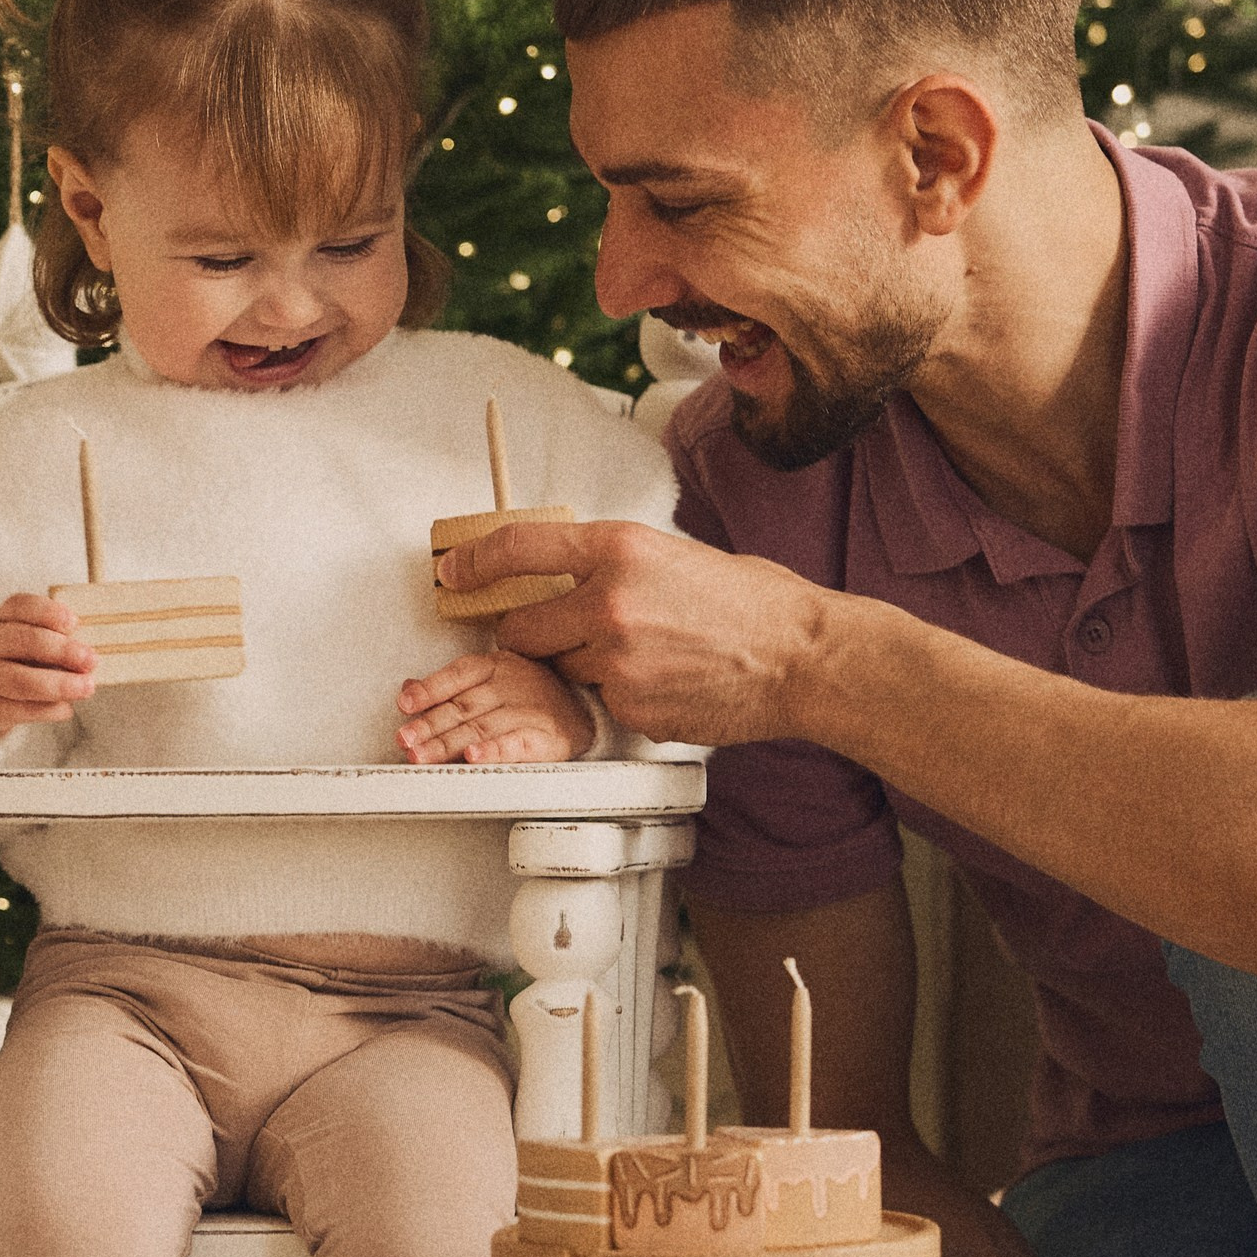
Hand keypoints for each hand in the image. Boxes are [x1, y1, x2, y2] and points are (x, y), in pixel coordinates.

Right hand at [0, 593, 96, 752]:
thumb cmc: (5, 659)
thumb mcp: (17, 636)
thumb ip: (48, 636)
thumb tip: (88, 650)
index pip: (20, 606)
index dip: (48, 612)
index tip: (74, 622)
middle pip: (25, 641)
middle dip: (62, 650)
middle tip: (91, 660)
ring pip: (22, 681)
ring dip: (59, 685)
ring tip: (87, 687)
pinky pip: (21, 711)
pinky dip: (49, 710)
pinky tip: (66, 708)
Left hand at [396, 648, 596, 763]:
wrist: (582, 711)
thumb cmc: (527, 695)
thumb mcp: (488, 680)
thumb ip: (448, 687)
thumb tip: (408, 687)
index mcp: (493, 667)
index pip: (456, 675)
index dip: (429, 690)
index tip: (405, 704)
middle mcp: (509, 685)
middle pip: (463, 707)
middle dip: (430, 726)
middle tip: (405, 740)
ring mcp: (528, 711)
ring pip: (481, 728)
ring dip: (448, 744)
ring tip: (423, 755)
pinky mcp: (545, 738)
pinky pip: (516, 744)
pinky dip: (493, 752)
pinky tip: (473, 757)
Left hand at [437, 518, 833, 747]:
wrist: (804, 657)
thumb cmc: (753, 604)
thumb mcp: (676, 555)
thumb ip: (616, 564)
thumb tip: (570, 571)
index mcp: (619, 550)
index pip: (519, 547)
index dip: (475, 561)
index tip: (452, 570)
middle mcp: (607, 603)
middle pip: (522, 628)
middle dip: (533, 634)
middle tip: (570, 632)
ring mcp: (615, 662)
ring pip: (563, 670)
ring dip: (586, 666)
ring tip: (651, 655)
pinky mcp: (629, 709)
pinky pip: (601, 703)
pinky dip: (623, 696)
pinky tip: (669, 681)